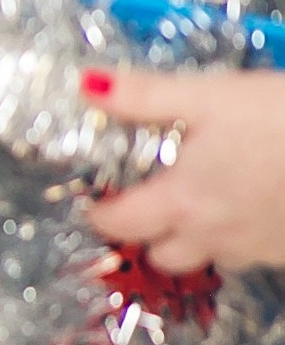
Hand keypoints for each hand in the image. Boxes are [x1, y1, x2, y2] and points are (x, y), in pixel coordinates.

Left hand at [82, 70, 284, 270]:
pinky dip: (246, 236)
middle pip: (161, 256)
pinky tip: (256, 205)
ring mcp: (257, 249)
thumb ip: (143, 96)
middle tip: (151, 203)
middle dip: (149, 235)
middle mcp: (214, 236)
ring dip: (199, 239)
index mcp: (182, 202)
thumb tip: (86, 86)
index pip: (117, 225)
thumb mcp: (210, 95)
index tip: (100, 199)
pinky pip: (256, 255)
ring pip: (212, 259)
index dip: (101, 213)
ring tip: (206, 203)